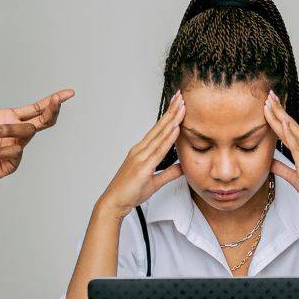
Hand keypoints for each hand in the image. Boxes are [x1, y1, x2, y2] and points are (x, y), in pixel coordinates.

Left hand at [0, 71, 74, 200]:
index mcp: (7, 118)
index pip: (35, 109)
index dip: (52, 101)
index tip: (69, 93)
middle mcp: (14, 133)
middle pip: (42, 121)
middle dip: (51, 110)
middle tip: (56, 101)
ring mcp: (13, 149)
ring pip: (26, 134)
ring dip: (8, 131)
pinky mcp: (9, 165)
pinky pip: (15, 154)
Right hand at [96, 94, 185, 216]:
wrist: (115, 202)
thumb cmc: (129, 192)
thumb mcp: (154, 182)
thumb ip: (169, 173)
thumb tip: (183, 167)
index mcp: (142, 152)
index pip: (158, 130)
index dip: (168, 116)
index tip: (176, 105)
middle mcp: (140, 150)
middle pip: (159, 127)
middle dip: (171, 111)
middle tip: (180, 96)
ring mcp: (141, 157)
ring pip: (160, 134)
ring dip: (172, 119)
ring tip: (181, 106)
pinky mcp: (143, 167)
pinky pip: (158, 150)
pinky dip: (167, 137)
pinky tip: (175, 128)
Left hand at [264, 92, 298, 224]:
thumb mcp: (295, 178)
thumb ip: (282, 168)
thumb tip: (270, 162)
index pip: (291, 129)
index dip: (280, 116)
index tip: (271, 104)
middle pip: (291, 124)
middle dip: (279, 109)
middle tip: (269, 94)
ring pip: (292, 131)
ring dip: (280, 116)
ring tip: (270, 102)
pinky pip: (296, 145)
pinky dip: (289, 132)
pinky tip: (283, 121)